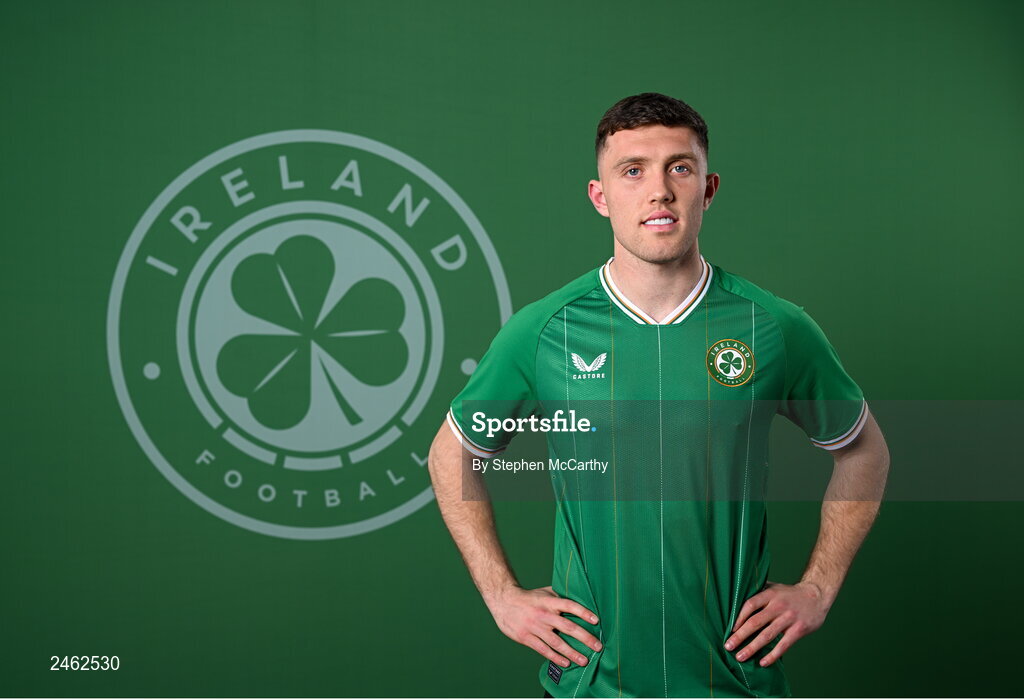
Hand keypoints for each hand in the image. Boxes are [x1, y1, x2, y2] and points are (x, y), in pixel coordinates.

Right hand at [487, 585, 601, 667]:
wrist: (504, 601)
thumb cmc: (529, 598)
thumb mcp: (544, 592)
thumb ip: (560, 596)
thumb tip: (579, 596)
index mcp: (549, 602)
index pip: (569, 605)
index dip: (583, 612)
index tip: (596, 620)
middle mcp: (544, 615)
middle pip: (567, 627)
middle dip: (584, 637)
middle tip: (597, 646)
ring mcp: (535, 627)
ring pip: (557, 642)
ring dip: (572, 652)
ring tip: (584, 660)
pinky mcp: (526, 637)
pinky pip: (543, 649)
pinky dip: (555, 657)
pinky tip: (565, 663)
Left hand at [724, 581, 828, 666]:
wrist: (817, 595)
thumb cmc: (790, 594)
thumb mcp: (774, 587)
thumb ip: (758, 592)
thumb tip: (736, 599)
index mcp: (770, 594)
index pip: (750, 604)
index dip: (739, 617)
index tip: (729, 629)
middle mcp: (778, 606)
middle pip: (755, 622)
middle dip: (740, 636)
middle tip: (728, 646)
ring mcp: (789, 618)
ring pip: (767, 635)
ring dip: (752, 648)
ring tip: (740, 657)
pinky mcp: (798, 630)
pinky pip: (783, 645)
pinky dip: (772, 655)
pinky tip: (763, 662)